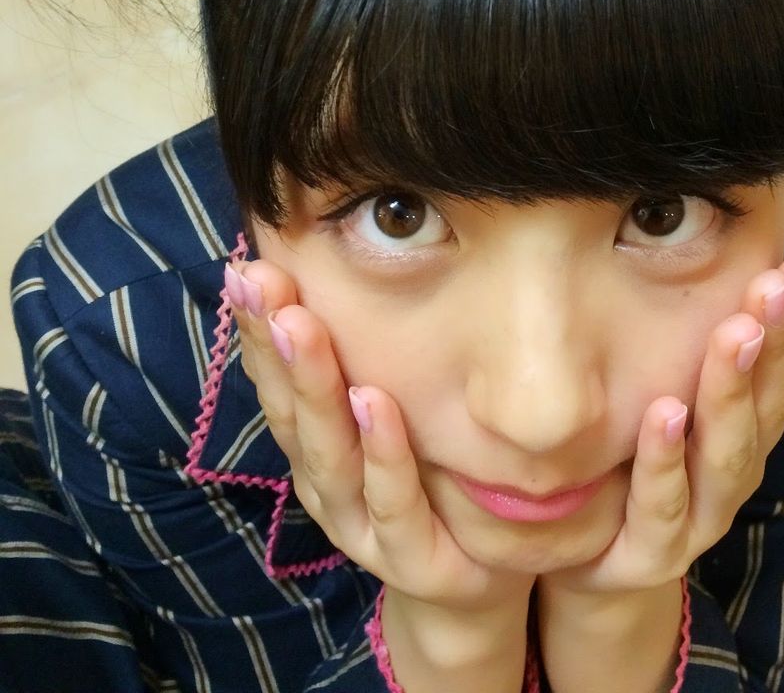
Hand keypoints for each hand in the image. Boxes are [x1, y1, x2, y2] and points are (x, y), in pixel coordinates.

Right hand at [227, 256, 534, 614]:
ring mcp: (363, 526)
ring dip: (314, 385)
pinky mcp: (413, 560)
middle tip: (259, 279)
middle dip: (274, 341)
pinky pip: (394, 502)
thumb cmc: (425, 482)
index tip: (245, 268)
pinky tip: (376, 400)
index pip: (276, 380)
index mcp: (314, 446)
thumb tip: (333, 268)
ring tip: (302, 324)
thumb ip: (356, 360)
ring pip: (330, 452)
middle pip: (292, 409)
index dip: (257, 326)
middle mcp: (325, 483)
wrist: (473, 581)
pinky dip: (383, 452)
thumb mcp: (385, 416)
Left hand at [538, 251, 783, 598]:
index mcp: (743, 430)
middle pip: (763, 406)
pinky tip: (664, 410)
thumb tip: (701, 249)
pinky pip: (662, 506)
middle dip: (771, 342)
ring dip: (730, 390)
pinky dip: (665, 459)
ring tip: (732, 334)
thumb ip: (686, 340)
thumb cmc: (630, 461)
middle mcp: (731, 472)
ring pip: (725, 454)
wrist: (583, 560)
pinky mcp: (650, 555)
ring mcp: (697, 519)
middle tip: (772, 285)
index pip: (781, 371)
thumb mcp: (662, 393)